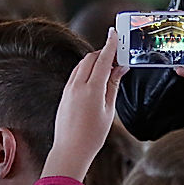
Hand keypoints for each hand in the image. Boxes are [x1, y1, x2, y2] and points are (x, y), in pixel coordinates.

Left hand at [41, 38, 128, 180]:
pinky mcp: (64, 94)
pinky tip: (95, 77)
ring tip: (108, 66)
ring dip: (94, 60)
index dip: (110, 45)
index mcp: (91, 90)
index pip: (102, 60)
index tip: (115, 33)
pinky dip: (86, 69)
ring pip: (82, 65)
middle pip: (90, 58)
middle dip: (103, 52)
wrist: (70, 150)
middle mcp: (77, 86)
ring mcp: (68, 89)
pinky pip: (76, 74)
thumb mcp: (109, 110)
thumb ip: (113, 85)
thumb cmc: (92, 135)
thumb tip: (120, 68)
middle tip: (116, 54)